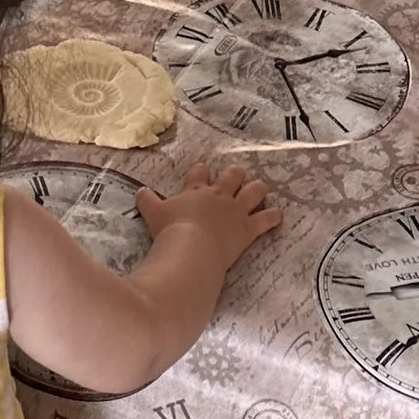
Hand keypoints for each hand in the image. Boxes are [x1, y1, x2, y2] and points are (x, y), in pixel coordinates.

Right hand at [136, 160, 282, 274]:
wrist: (190, 247)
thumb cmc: (170, 231)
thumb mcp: (152, 214)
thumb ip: (147, 201)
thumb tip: (139, 190)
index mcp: (196, 191)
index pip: (199, 174)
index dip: (201, 172)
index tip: (203, 171)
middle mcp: (218, 196)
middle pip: (232, 176)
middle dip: (235, 175)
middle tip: (236, 177)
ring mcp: (235, 211)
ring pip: (254, 191)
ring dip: (257, 190)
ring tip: (260, 190)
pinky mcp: (247, 228)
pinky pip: (265, 219)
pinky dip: (273, 217)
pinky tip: (278, 215)